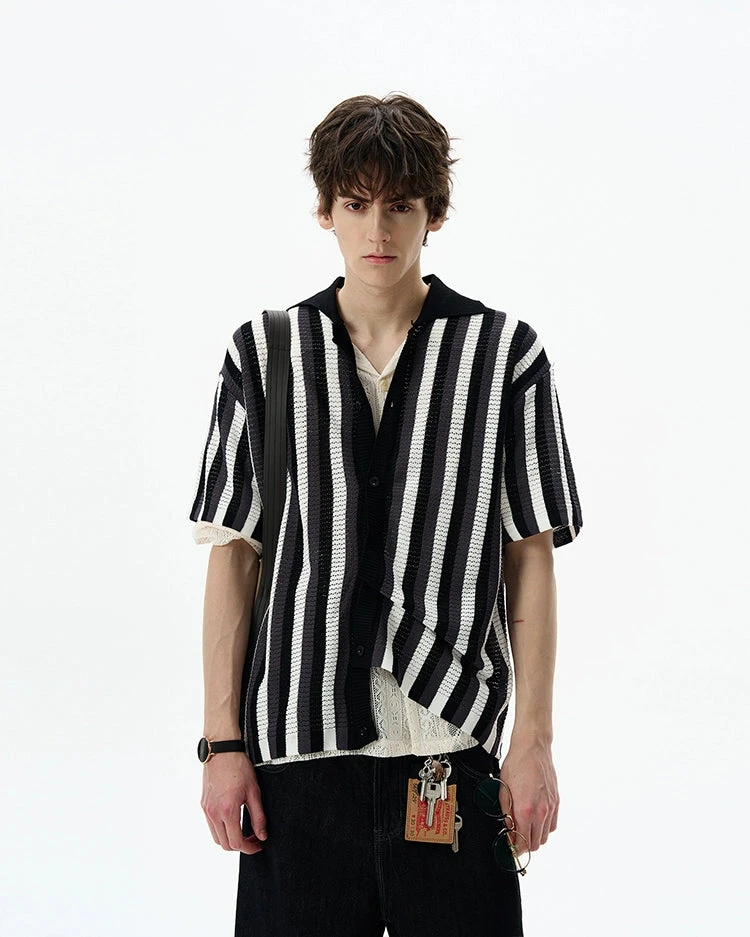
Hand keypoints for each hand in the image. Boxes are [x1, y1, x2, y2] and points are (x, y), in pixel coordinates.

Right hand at [201, 752, 267, 853]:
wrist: (222, 750)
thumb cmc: (239, 767)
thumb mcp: (254, 792)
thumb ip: (258, 817)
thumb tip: (262, 835)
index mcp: (227, 810)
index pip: (236, 842)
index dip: (249, 848)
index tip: (258, 844)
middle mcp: (213, 813)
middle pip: (224, 844)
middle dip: (240, 846)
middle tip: (253, 838)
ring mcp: (206, 809)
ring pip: (216, 837)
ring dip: (229, 839)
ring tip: (244, 830)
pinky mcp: (204, 804)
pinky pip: (211, 825)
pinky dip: (221, 829)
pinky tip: (233, 819)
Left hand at [499, 739, 558, 853]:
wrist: (532, 747)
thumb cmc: (517, 763)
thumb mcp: (503, 788)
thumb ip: (506, 813)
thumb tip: (508, 829)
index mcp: (525, 809)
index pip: (522, 842)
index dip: (515, 848)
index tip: (510, 847)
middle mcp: (541, 811)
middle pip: (535, 843)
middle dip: (524, 844)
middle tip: (515, 838)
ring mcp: (550, 807)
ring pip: (545, 836)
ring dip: (535, 837)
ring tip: (525, 829)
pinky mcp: (556, 801)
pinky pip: (553, 825)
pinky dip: (545, 828)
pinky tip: (536, 820)